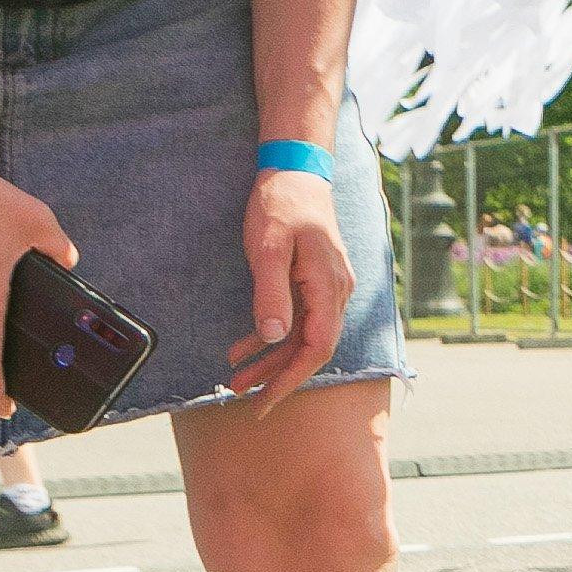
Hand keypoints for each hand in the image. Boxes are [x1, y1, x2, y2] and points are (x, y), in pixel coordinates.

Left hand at [230, 165, 352, 407]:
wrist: (296, 171)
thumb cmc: (282, 204)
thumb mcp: (269, 249)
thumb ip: (271, 293)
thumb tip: (274, 336)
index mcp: (328, 285)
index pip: (317, 347)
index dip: (292, 377)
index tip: (266, 399)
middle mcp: (336, 291)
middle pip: (310, 347)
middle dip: (275, 374)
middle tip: (239, 394)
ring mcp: (328, 286)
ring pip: (303, 334)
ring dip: (270, 357)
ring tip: (235, 376)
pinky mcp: (316, 280)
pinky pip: (298, 317)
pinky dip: (272, 334)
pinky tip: (244, 345)